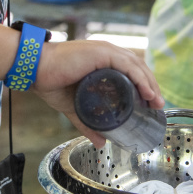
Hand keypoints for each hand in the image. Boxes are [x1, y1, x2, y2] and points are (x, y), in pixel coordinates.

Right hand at [31, 39, 163, 147]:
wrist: (34, 70)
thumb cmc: (51, 82)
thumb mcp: (74, 107)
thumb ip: (87, 123)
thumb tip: (100, 142)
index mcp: (102, 60)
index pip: (132, 69)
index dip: (144, 85)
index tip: (151, 103)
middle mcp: (107, 52)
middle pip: (138, 67)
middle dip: (151, 86)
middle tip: (157, 106)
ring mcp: (105, 51)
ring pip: (136, 65)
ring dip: (149, 84)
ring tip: (156, 102)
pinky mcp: (101, 53)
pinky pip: (127, 65)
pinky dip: (140, 79)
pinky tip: (148, 92)